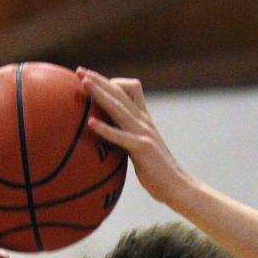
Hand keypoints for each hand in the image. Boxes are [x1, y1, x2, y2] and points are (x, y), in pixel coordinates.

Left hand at [77, 70, 191, 205]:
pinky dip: (105, 128)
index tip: (92, 79)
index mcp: (144, 120)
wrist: (178, 187)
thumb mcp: (142, 150)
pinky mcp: (142, 148)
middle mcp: (144, 121)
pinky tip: (90, 123)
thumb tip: (109, 141)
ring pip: (118, 107)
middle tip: (79, 70)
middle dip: (98, 79)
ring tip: (83, 83)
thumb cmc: (158, 174)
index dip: (111, 82)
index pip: (130, 90)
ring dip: (99, 93)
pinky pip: (120, 136)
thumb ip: (128, 139)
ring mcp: (143, 133)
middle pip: (120, 92)